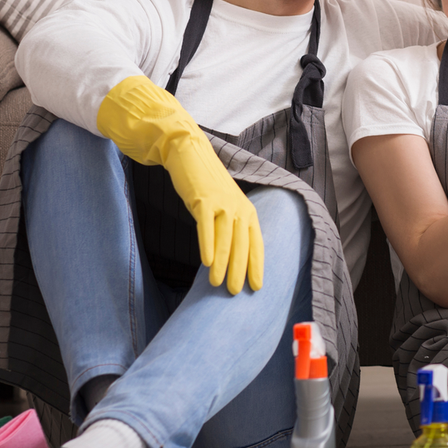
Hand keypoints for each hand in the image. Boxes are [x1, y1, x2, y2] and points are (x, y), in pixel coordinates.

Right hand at [161, 133, 265, 295]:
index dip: (257, 265)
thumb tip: (228, 258)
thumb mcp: (225, 206)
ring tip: (216, 284)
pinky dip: (206, 245)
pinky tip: (205, 262)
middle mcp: (238, 208)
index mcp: (247, 211)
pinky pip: (206, 226)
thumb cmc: (207, 186)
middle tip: (235, 292)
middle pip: (242, 245)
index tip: (257, 287)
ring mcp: (221, 203)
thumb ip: (229, 228)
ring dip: (221, 263)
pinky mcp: (203, 199)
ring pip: (225, 239)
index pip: (256, 243)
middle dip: (239, 270)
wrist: (190, 155)